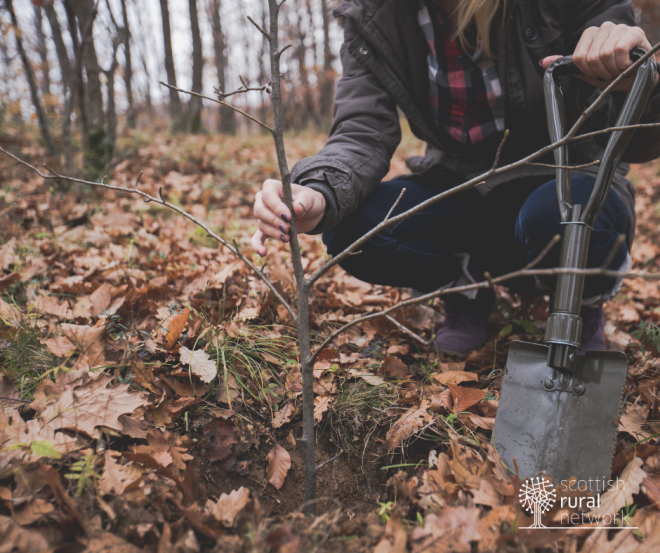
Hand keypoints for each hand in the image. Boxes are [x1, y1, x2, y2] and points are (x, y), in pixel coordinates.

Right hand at [251, 179, 325, 255]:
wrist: (311, 212)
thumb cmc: (309, 200)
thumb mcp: (310, 198)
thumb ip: (304, 202)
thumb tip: (298, 208)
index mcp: (272, 187)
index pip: (268, 196)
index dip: (276, 207)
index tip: (287, 216)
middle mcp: (263, 200)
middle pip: (259, 211)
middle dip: (274, 221)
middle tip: (288, 228)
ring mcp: (263, 215)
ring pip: (261, 224)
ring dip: (274, 233)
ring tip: (287, 237)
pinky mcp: (267, 229)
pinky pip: (257, 237)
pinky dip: (258, 245)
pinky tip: (262, 253)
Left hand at [541, 22, 658, 91]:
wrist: (638, 78)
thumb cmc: (613, 74)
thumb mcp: (588, 72)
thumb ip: (568, 66)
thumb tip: (543, 62)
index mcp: (590, 35)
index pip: (578, 57)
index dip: (587, 71)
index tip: (596, 73)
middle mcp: (604, 28)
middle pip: (591, 57)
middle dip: (601, 72)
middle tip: (610, 72)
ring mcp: (619, 28)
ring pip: (605, 54)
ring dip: (613, 69)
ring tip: (619, 69)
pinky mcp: (634, 32)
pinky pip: (619, 50)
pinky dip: (622, 63)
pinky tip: (628, 63)